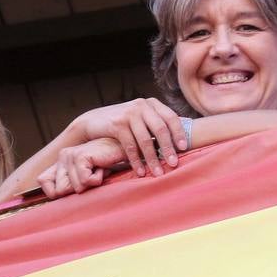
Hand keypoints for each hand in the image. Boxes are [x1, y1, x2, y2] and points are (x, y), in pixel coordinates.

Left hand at [37, 139, 126, 198]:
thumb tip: (59, 198)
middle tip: (91, 175)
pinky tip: (102, 168)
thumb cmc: (106, 165)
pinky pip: (85, 181)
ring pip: (75, 188)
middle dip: (79, 189)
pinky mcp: (80, 156)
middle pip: (60, 191)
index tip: (78, 185)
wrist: (122, 149)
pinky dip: (97, 179)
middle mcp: (62, 156)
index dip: (58, 191)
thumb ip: (72, 185)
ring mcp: (70, 155)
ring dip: (91, 184)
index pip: (43, 181)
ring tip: (98, 170)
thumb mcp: (85, 177)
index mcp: (60, 161)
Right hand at [69, 99, 185, 177]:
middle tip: (174, 164)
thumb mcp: (140, 119)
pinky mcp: (117, 124)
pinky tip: (140, 171)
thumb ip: (155, 124)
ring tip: (158, 173)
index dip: (178, 133)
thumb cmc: (121, 124)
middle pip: (160, 128)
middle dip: (168, 148)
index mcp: (151, 104)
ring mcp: (129, 114)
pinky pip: (130, 146)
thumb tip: (179, 141)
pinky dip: (136, 161)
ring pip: (145, 139)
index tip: (184, 148)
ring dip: (153, 159)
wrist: (92, 122)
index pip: (171, 117)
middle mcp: (141, 106)